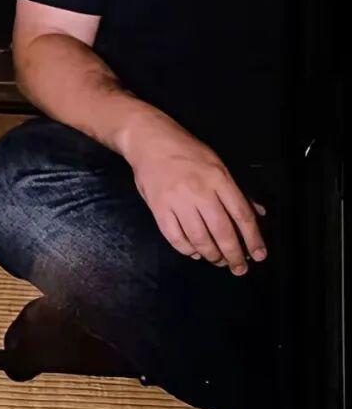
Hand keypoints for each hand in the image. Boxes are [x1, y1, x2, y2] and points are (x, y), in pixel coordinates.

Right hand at [124, 117, 266, 274]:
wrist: (149, 140)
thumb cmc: (187, 151)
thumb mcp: (217, 164)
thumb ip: (237, 191)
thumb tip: (259, 213)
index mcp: (218, 178)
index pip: (241, 215)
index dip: (253, 239)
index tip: (259, 256)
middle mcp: (200, 191)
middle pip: (222, 232)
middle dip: (234, 255)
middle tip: (239, 268)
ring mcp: (177, 200)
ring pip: (200, 239)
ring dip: (212, 255)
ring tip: (217, 260)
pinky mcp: (158, 208)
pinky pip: (175, 238)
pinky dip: (187, 250)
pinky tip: (194, 251)